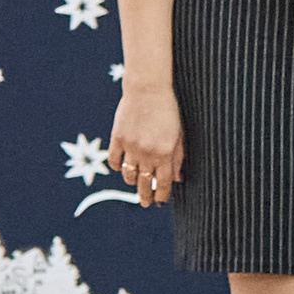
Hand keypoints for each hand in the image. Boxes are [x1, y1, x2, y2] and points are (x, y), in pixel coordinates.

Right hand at [108, 88, 183, 206]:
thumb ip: (177, 158)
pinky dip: (118, 167)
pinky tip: (123, 167)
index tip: (160, 201)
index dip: (162, 195)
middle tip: (146, 203)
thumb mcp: (178, 135)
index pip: (163, 183)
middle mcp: (147, 153)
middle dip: (146, 196)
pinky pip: (114, 161)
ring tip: (136, 183)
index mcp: (165, 154)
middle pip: (145, 184)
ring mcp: (130, 147)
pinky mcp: (117, 139)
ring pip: (128, 175)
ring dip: (132, 181)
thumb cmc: (168, 112)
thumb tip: (177, 179)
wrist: (147, 90)